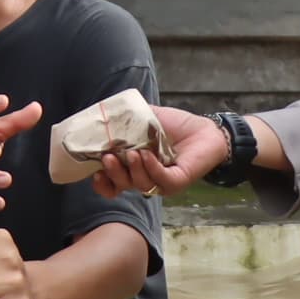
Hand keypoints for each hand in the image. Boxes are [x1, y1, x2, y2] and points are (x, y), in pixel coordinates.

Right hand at [91, 106, 221, 197]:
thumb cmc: (174, 126)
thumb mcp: (145, 118)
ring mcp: (161, 183)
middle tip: (109, 157)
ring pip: (140, 185)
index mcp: (133, 168)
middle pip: (122, 185)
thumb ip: (124, 118)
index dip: (102, 182)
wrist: (204, 129)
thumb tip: (102, 113)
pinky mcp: (177, 181)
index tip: (95, 170)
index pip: (112, 184)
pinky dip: (152, 168)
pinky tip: (148, 155)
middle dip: (113, 174)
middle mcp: (145, 178)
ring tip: (133, 153)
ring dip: (133, 170)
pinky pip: (161, 180)